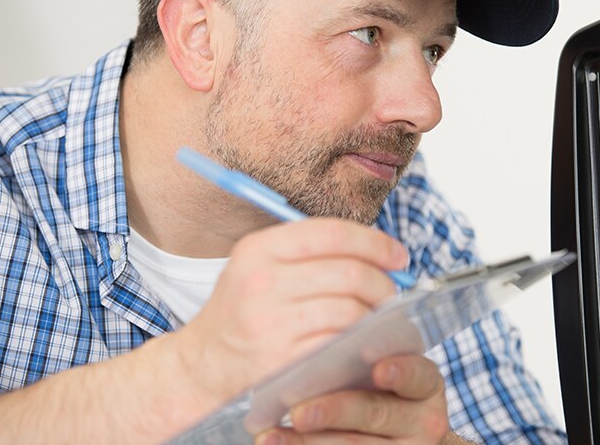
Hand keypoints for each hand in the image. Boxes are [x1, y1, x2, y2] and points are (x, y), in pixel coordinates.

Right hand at [177, 218, 408, 402]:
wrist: (201, 366)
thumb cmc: (243, 313)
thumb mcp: (259, 266)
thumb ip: (310, 252)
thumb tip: (378, 251)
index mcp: (259, 249)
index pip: (332, 233)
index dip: (375, 242)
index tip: (398, 256)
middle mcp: (262, 281)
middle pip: (349, 272)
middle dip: (384, 282)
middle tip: (393, 293)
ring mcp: (271, 323)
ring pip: (351, 309)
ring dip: (378, 316)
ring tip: (381, 319)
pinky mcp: (282, 361)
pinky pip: (340, 344)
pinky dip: (362, 342)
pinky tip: (365, 342)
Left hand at [256, 354, 449, 443]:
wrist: (404, 438)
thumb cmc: (385, 391)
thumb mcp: (391, 374)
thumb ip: (366, 359)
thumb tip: (317, 348)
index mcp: (426, 385)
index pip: (417, 375)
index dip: (400, 371)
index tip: (377, 368)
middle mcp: (423, 422)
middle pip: (376, 414)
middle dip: (335, 412)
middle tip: (299, 411)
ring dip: (308, 442)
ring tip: (272, 435)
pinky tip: (277, 443)